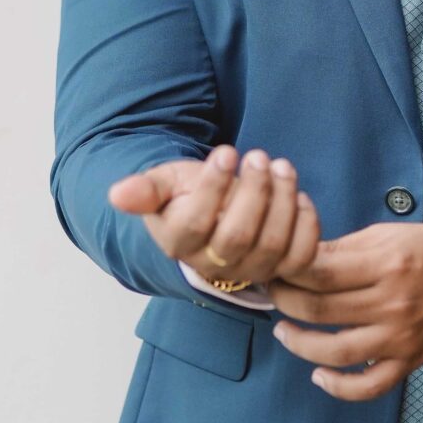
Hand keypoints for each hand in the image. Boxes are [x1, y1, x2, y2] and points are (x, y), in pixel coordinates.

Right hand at [107, 145, 322, 290]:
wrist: (211, 216)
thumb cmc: (185, 195)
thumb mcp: (163, 184)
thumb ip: (144, 190)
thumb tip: (117, 194)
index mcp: (179, 243)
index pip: (196, 223)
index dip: (214, 187)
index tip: (225, 151)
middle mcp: (214, 265)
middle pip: (238, 237)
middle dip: (254, 192)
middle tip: (259, 156)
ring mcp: (249, 271)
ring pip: (273, 246)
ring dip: (282, 201)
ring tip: (281, 165)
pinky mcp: (280, 269)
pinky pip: (301, 257)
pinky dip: (306, 224)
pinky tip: (298, 194)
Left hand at [267, 222, 422, 399]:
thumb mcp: (388, 235)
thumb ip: (344, 249)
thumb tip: (299, 260)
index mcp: (385, 264)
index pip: (317, 272)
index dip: (286, 271)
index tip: (273, 268)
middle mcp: (391, 302)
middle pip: (318, 309)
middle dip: (283, 301)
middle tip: (272, 294)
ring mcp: (400, 336)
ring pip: (335, 351)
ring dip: (300, 344)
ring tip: (284, 332)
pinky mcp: (409, 360)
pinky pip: (370, 386)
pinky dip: (340, 387)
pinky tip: (319, 376)